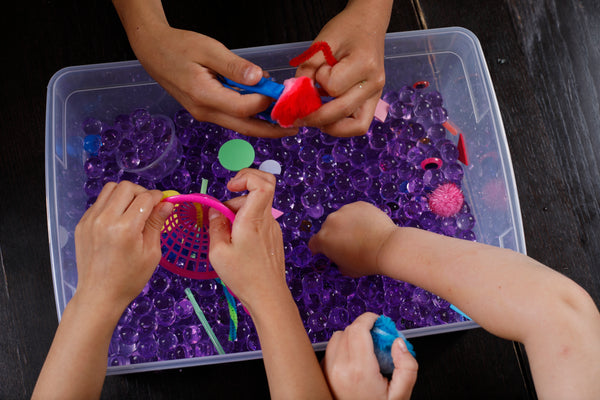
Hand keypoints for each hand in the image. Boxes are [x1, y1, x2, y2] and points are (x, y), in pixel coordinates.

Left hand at [74, 181, 172, 311]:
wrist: (99, 295)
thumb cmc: (129, 279)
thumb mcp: (151, 253)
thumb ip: (157, 224)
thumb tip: (167, 204)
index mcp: (126, 228)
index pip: (145, 198)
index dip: (157, 197)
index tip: (162, 202)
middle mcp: (105, 219)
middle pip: (126, 187)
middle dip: (141, 192)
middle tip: (147, 206)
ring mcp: (90, 220)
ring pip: (110, 189)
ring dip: (124, 194)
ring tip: (131, 209)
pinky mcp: (82, 224)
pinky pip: (99, 202)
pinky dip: (111, 204)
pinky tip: (117, 220)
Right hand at [126, 18, 295, 136]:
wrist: (153, 51)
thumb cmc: (178, 46)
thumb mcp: (208, 49)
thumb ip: (234, 66)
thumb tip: (258, 78)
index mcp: (204, 96)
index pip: (244, 108)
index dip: (264, 100)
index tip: (278, 89)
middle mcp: (205, 111)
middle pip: (245, 127)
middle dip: (272, 130)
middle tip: (294, 128)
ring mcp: (205, 114)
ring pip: (240, 126)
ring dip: (263, 125)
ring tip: (284, 120)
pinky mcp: (207, 111)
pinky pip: (232, 118)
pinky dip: (250, 116)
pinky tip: (263, 107)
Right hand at [208, 169, 286, 313]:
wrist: (268, 296)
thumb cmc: (244, 277)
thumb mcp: (218, 252)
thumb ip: (215, 226)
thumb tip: (215, 211)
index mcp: (253, 219)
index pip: (263, 183)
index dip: (247, 176)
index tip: (230, 186)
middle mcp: (267, 220)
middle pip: (258, 190)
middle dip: (237, 194)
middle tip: (223, 213)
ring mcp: (273, 228)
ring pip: (257, 206)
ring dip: (239, 211)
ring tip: (226, 235)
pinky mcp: (273, 237)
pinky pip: (259, 219)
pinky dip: (245, 222)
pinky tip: (236, 242)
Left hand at [294, 0, 391, 135]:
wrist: (368, 23)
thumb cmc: (347, 29)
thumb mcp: (322, 43)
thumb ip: (307, 69)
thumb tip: (295, 95)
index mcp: (364, 64)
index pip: (333, 87)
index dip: (319, 82)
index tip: (318, 71)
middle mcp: (374, 83)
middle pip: (342, 112)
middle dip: (317, 117)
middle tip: (300, 117)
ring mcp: (377, 94)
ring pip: (356, 127)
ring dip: (333, 127)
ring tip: (316, 120)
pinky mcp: (373, 100)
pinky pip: (359, 123)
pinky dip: (341, 124)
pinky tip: (328, 117)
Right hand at [309, 201, 396, 276]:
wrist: (387, 247)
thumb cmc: (366, 261)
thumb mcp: (347, 269)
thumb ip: (337, 262)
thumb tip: (339, 258)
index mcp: (323, 239)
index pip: (314, 243)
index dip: (319, 248)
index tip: (324, 250)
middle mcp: (331, 222)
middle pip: (328, 229)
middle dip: (335, 236)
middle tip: (348, 244)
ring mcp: (345, 211)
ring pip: (342, 218)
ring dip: (347, 224)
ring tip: (362, 234)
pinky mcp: (359, 205)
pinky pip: (355, 211)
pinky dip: (359, 217)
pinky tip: (369, 226)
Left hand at [322, 312, 417, 399]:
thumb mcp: (401, 395)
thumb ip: (406, 366)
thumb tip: (399, 343)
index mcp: (359, 370)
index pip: (358, 328)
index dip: (370, 319)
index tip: (379, 322)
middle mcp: (339, 368)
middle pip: (348, 330)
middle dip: (364, 329)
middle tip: (378, 340)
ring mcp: (328, 371)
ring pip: (337, 338)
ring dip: (352, 338)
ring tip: (366, 353)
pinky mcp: (322, 374)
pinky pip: (330, 350)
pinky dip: (342, 349)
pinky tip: (354, 362)